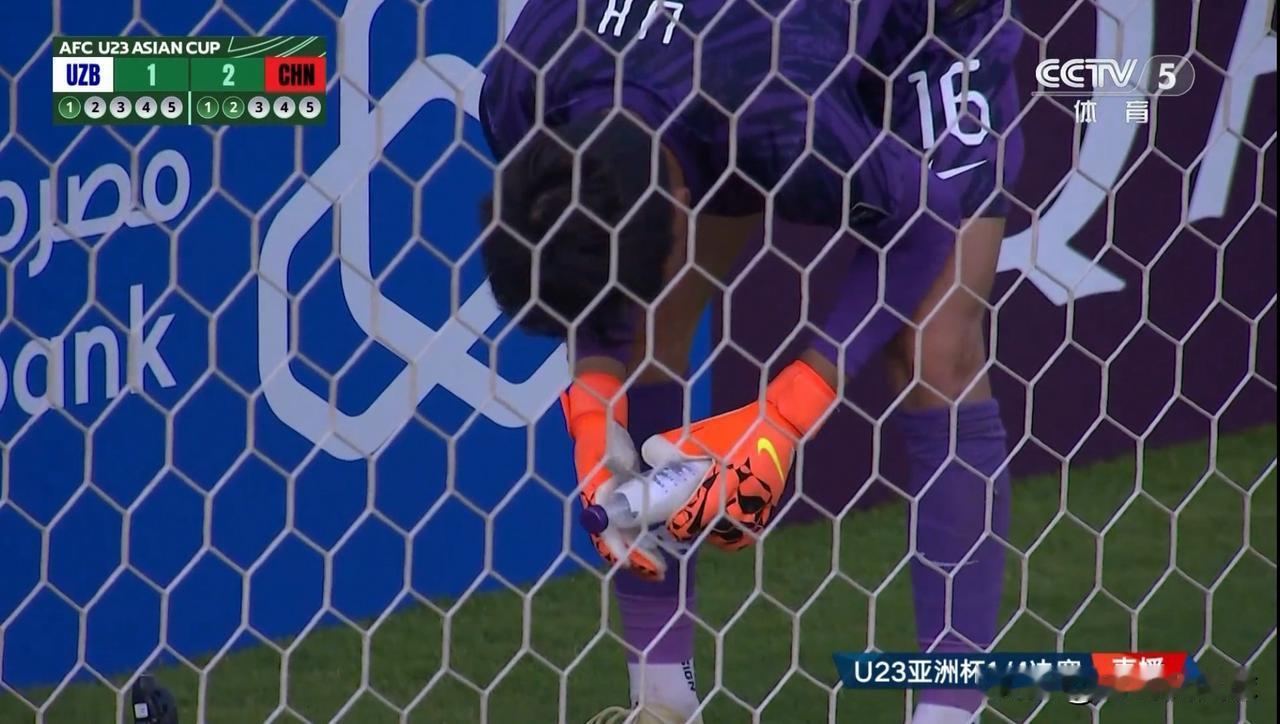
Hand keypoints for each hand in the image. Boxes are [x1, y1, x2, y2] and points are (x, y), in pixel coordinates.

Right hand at [562, 372, 667, 579]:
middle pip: (616, 541)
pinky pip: (634, 528)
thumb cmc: (603, 438)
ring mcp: (613, 507)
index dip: (617, 547)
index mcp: (594, 496)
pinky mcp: (625, 504)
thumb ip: (607, 469)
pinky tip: (662, 547)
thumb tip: (605, 493)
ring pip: (625, 538)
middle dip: (636, 557)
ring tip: (661, 568)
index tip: (630, 560)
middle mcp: (601, 508)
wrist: (601, 426)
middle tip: (659, 570)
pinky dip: (646, 540)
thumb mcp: (604, 449)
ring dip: (642, 553)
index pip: (604, 530)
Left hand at [651, 361, 836, 549]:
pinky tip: (721, 522)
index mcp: (724, 482)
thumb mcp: (702, 434)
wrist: (779, 424)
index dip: (676, 523)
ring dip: (711, 532)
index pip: (692, 519)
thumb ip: (675, 448)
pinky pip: (744, 534)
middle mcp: (742, 502)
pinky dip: (730, 532)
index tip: (667, 518)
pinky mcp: (768, 511)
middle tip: (680, 515)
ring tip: (700, 518)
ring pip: (726, 538)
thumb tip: (649, 454)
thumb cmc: (738, 428)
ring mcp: (758, 510)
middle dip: (692, 526)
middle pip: (707, 531)